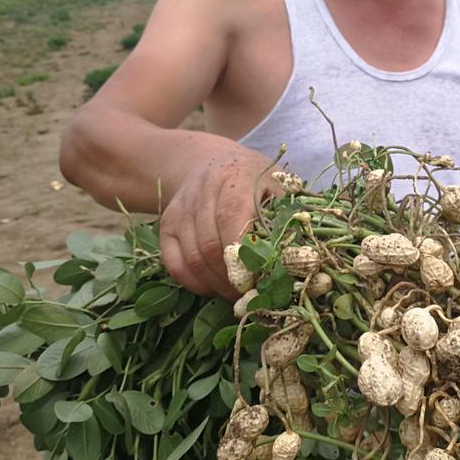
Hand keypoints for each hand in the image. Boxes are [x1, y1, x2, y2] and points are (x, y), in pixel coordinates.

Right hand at [158, 141, 282, 298]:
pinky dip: (195, 284)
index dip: (245, 256)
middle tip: (253, 295)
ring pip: (193, 259)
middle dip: (233, 278)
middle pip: (210, 245)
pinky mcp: (165, 226)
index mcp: (234, 177)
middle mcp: (201, 190)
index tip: (262, 279)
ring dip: (216, 285)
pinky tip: (215, 287)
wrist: (212, 163)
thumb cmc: (255, 181)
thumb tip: (294, 262)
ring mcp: (180, 209)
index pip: (231, 220)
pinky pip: (175, 265)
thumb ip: (285, 218)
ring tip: (237, 295)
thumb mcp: (277, 187)